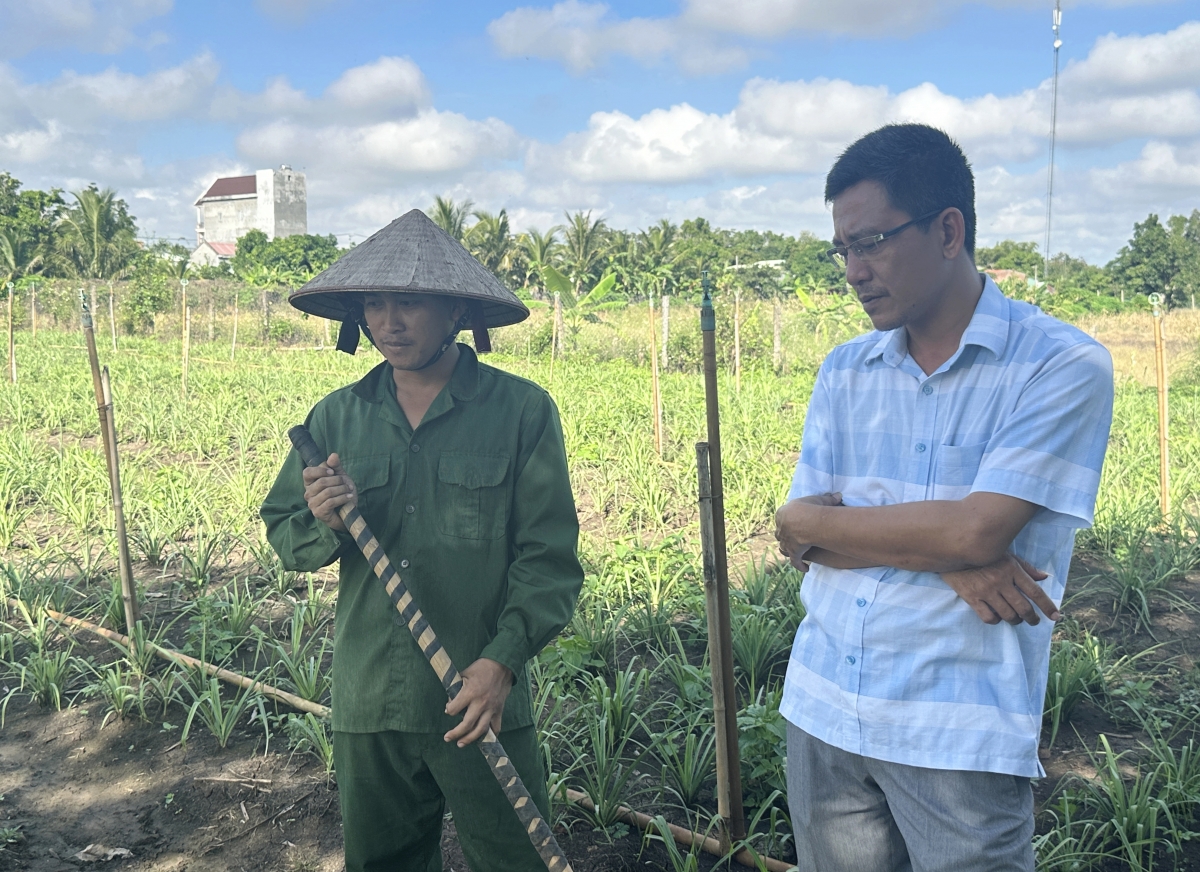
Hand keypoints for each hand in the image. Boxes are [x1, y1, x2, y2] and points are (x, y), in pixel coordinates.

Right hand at [301, 453, 355, 531]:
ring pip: (327, 492)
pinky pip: (331, 502)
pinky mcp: (318, 513)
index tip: (333, 472)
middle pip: (321, 482)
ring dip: (342, 489)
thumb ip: (336, 466)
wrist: (348, 512)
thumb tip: (333, 455)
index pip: (307, 472)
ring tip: (349, 490)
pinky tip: (349, 497)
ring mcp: (312, 504)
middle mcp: (308, 493)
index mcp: (310, 483)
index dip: (320, 470)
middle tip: (347, 483)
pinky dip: (342, 498)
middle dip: (338, 481)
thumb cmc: (341, 493)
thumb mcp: (340, 477)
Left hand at [444, 658, 513, 746]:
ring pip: (480, 730)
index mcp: (470, 693)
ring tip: (461, 744)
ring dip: (470, 739)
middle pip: (466, 725)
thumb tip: (450, 703)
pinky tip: (483, 738)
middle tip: (447, 738)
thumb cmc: (481, 668)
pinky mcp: (499, 710)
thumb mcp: (464, 674)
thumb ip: (456, 689)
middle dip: (455, 733)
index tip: (448, 709)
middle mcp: (481, 703)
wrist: (502, 665)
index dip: (449, 710)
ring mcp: (491, 708)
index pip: (453, 710)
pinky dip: (490, 735)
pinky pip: (496, 727)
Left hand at [775, 493, 842, 570]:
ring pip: (784, 547)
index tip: (794, 524)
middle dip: (785, 536)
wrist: (810, 522)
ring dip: (789, 551)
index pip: (782, 519)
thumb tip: (838, 494)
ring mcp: (786, 541)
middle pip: (780, 533)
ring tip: (796, 553)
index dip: (788, 522)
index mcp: (782, 514)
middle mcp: (781, 528)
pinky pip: (795, 561)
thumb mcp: (820, 501)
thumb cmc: (814, 508)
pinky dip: (800, 565)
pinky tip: (806, 568)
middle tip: (793, 539)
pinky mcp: (793, 552)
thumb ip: (828, 499)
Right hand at [940, 553, 1057, 625]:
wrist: (952, 551)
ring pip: (1008, 615)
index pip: (1035, 592)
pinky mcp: (971, 597)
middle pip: (1023, 607)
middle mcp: (1000, 581)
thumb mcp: (1006, 555)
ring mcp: (985, 590)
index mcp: (1012, 569)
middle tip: (1033, 621)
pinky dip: (996, 620)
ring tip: (1015, 618)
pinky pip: (989, 617)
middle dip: (1032, 618)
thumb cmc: (983, 554)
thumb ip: (1026, 567)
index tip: (1056, 616)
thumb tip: (1044, 577)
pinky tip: (997, 616)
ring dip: (1015, 620)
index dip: (1047, 606)